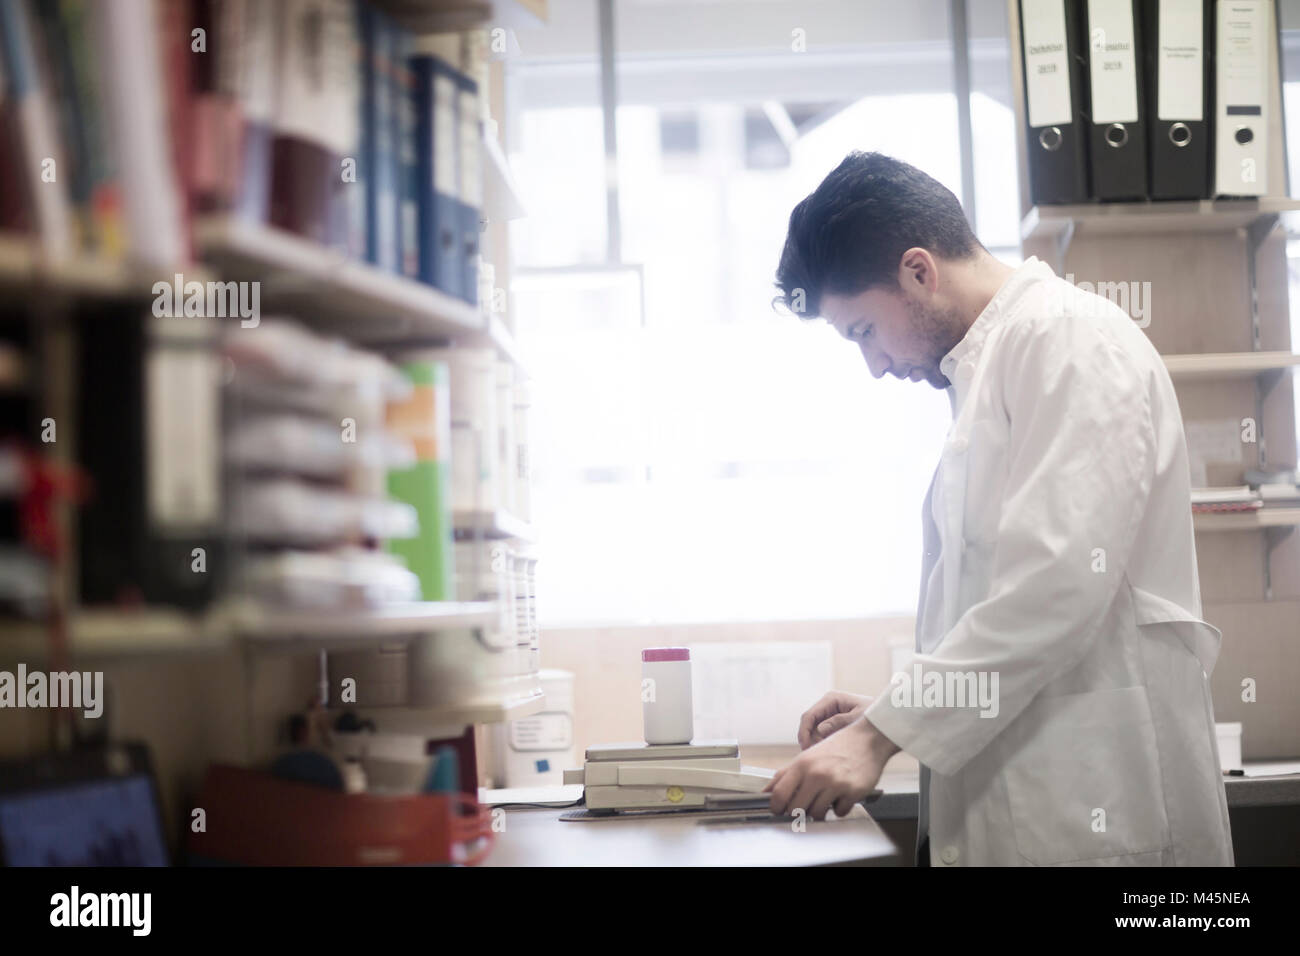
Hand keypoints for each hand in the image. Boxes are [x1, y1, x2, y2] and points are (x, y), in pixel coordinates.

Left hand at [765, 717, 898, 820]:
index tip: (778, 810)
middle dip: (798, 811)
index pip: (780, 794)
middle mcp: (817, 773)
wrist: (868, 739)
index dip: (776, 807)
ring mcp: (835, 783)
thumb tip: (767, 792)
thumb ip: (785, 774)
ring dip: (820, 810)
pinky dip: (839, 807)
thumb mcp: (807, 756)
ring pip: (817, 814)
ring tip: (826, 796)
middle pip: (796, 809)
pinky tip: (841, 794)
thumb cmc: (837, 748)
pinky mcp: (853, 792)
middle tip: (804, 806)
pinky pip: (839, 812)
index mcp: (803, 764)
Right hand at [798, 690, 872, 749]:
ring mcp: (829, 715)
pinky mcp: (833, 725)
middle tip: (821, 756)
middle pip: (809, 725)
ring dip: (818, 744)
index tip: (807, 749)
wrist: (888, 720)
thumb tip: (820, 730)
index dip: (804, 733)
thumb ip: (839, 722)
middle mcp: (827, 706)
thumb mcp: (858, 718)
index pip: (808, 716)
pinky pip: (823, 736)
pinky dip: (825, 745)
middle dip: (811, 741)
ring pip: (814, 732)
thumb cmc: (875, 715)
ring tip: (830, 754)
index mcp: (831, 699)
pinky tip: (833, 752)